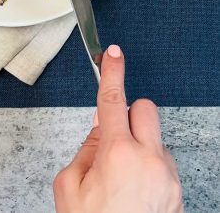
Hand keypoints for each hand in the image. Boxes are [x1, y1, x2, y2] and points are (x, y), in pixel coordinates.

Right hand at [53, 45, 182, 212]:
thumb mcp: (69, 187)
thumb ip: (83, 151)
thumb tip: (98, 132)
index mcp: (117, 153)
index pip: (113, 99)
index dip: (112, 71)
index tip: (114, 53)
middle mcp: (149, 160)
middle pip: (145, 108)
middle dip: (128, 115)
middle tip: (113, 138)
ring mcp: (167, 175)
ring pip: (155, 137)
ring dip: (139, 146)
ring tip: (122, 179)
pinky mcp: (177, 190)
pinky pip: (163, 161)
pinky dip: (149, 167)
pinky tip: (135, 192)